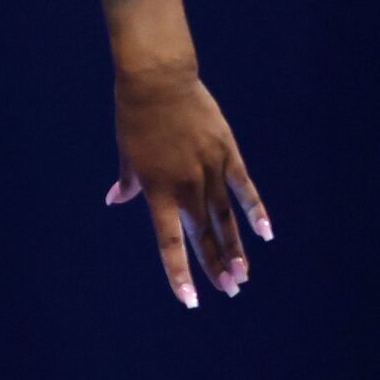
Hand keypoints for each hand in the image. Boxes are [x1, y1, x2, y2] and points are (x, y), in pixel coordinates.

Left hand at [107, 63, 271, 306]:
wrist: (158, 79)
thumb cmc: (135, 116)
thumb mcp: (126, 152)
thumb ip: (127, 182)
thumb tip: (114, 200)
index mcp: (157, 189)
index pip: (169, 241)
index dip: (178, 272)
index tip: (191, 300)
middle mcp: (185, 185)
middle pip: (203, 234)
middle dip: (216, 264)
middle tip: (230, 290)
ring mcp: (209, 169)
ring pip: (225, 217)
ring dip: (235, 247)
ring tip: (243, 273)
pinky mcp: (227, 152)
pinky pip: (244, 188)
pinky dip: (255, 210)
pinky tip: (265, 233)